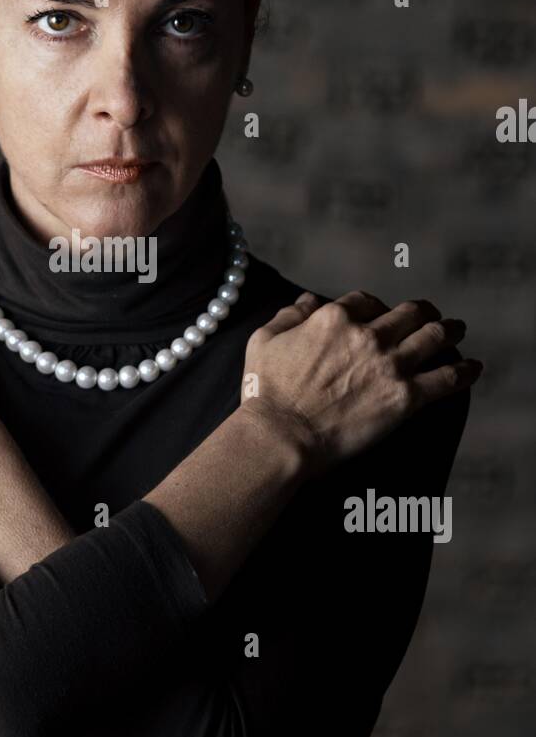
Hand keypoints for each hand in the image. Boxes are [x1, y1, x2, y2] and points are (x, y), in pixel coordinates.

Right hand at [241, 290, 482, 476]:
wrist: (281, 437)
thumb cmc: (265, 393)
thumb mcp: (263, 341)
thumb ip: (288, 314)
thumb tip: (307, 299)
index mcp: (334, 318)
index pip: (366, 301)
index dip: (376, 306)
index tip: (381, 314)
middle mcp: (368, 335)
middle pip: (409, 313)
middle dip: (423, 312)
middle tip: (432, 317)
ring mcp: (390, 366)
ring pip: (434, 337)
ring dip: (450, 331)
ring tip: (458, 331)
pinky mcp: (406, 398)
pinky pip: (446, 379)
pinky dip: (464, 371)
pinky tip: (474, 368)